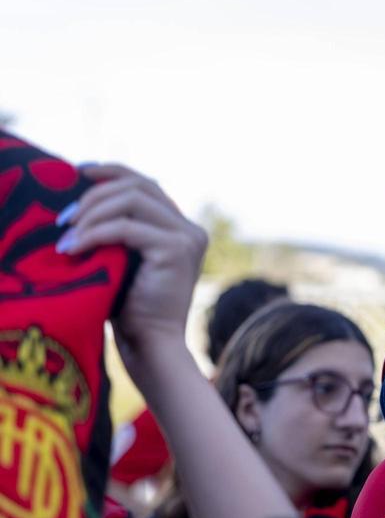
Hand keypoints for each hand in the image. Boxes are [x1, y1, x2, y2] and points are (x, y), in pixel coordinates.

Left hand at [57, 164, 206, 364]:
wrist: (150, 345)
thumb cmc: (129, 309)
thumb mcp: (122, 259)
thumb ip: (118, 230)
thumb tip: (81, 201)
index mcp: (180, 227)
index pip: (146, 184)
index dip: (112, 172)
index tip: (77, 173)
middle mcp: (190, 228)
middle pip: (138, 185)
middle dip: (94, 195)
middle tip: (62, 218)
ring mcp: (187, 237)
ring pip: (132, 200)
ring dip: (91, 213)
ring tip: (64, 236)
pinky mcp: (177, 249)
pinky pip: (126, 227)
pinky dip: (94, 233)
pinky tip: (73, 248)